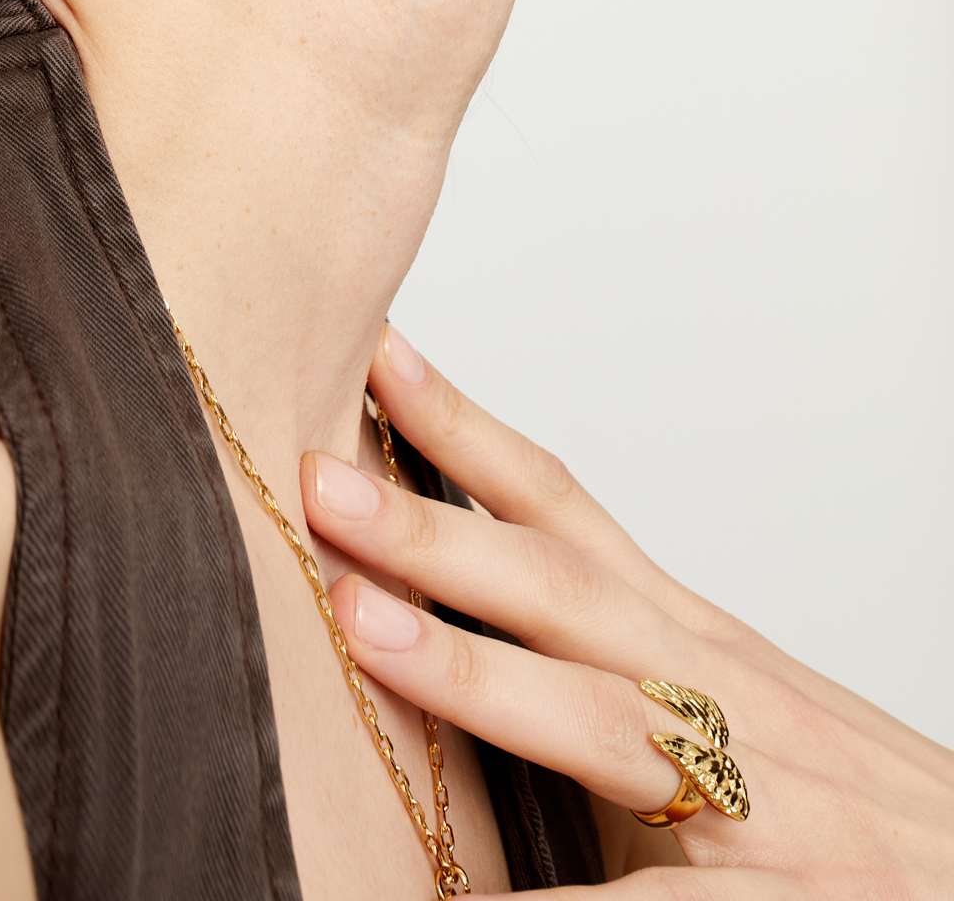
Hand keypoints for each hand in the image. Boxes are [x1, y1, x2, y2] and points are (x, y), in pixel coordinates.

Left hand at [301, 324, 953, 895]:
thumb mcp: (726, 707)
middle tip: (318, 481)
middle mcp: (715, 692)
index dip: (464, 431)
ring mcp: (752, 801)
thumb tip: (437, 627)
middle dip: (433, 534)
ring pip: (598, 721)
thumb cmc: (843, 804)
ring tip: (365, 633)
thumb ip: (599, 668)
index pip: (562, 510)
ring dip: (477, 672)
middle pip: (558, 591)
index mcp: (689, 637)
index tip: (375, 358)